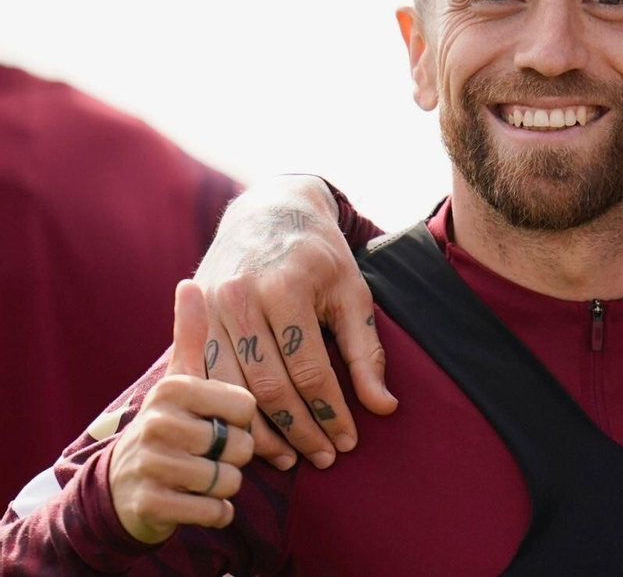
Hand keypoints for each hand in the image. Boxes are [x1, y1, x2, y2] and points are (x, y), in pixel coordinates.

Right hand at [110, 281, 257, 543]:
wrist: (123, 486)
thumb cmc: (170, 423)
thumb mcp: (181, 377)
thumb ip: (192, 333)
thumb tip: (189, 282)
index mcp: (174, 387)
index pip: (247, 405)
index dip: (242, 419)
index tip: (218, 419)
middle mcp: (157, 421)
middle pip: (241, 444)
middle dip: (235, 454)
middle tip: (207, 451)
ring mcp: (150, 463)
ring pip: (230, 479)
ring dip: (225, 484)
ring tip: (200, 473)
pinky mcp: (151, 503)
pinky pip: (214, 510)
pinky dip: (215, 512)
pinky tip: (197, 501)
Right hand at [194, 176, 394, 470]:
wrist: (267, 211)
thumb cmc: (320, 255)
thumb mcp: (352, 292)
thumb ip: (365, 350)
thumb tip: (384, 407)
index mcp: (286, 287)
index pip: (310, 369)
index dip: (331, 412)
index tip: (349, 441)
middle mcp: (240, 298)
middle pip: (270, 387)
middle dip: (299, 431)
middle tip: (323, 459)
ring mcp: (209, 309)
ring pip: (232, 391)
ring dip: (261, 432)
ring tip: (290, 459)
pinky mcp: (191, 320)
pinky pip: (207, 381)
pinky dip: (227, 414)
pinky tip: (251, 435)